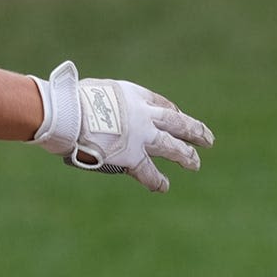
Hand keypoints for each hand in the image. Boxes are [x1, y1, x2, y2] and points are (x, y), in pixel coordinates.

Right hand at [33, 60, 211, 192]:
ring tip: (195, 163)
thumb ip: (100, 100)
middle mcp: (143, 114)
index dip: (170, 111)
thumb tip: (90, 106)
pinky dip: (157, 180)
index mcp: (133, 94)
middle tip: (207, 139)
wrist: (69, 113)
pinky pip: (148, 172)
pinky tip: (164, 186)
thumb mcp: (91, 90)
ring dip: (186, 155)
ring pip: (172, 147)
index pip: (160, 103)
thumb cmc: (70, 99)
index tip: (176, 115)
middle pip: (176, 122)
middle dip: (193, 130)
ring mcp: (141, 136)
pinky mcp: (131, 157)